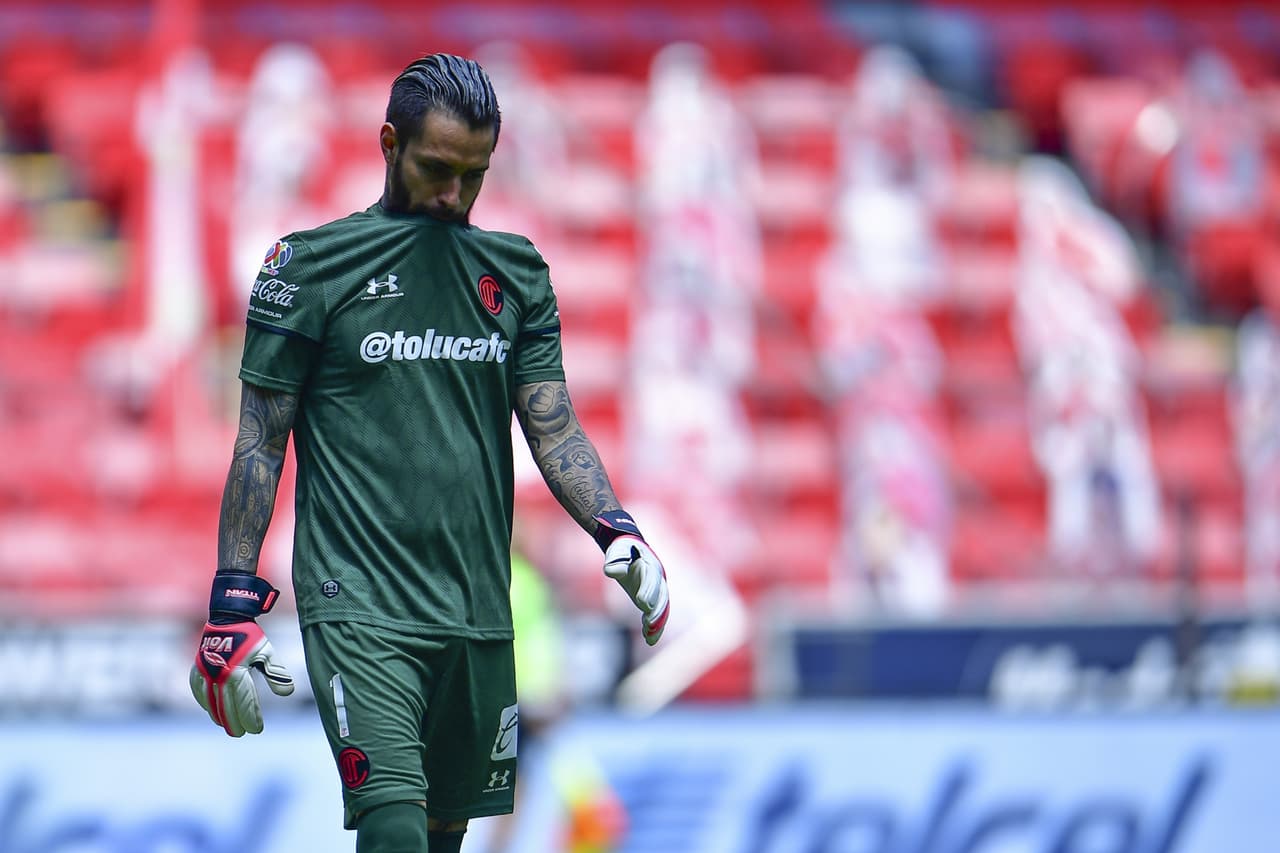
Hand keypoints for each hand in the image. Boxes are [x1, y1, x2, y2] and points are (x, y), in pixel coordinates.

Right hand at [189, 573, 294, 735]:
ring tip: (226, 725)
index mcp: (237, 672)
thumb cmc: (251, 637)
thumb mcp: (267, 653)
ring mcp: (206, 672)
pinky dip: (203, 701)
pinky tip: (209, 709)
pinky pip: (197, 689)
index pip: (244, 702)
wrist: (228, 618)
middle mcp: (219, 675)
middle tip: (241, 734)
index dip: (250, 718)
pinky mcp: (198, 668)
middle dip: (234, 722)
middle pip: (226, 706)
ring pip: (209, 701)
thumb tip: (288, 693)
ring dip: (218, 715)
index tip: (257, 729)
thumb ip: (276, 673)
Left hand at [595, 511, 668, 645]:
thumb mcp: (616, 552)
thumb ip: (614, 562)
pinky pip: (656, 613)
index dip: (648, 591)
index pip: (651, 579)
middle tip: (649, 624)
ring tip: (650, 638)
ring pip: (662, 608)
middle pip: (661, 596)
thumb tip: (613, 573)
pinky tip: (649, 639)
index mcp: (650, 564)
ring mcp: (657, 589)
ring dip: (657, 623)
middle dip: (657, 611)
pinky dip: (654, 626)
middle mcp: (658, 578)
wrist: (631, 549)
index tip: (642, 604)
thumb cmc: (622, 551)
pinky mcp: (652, 599)